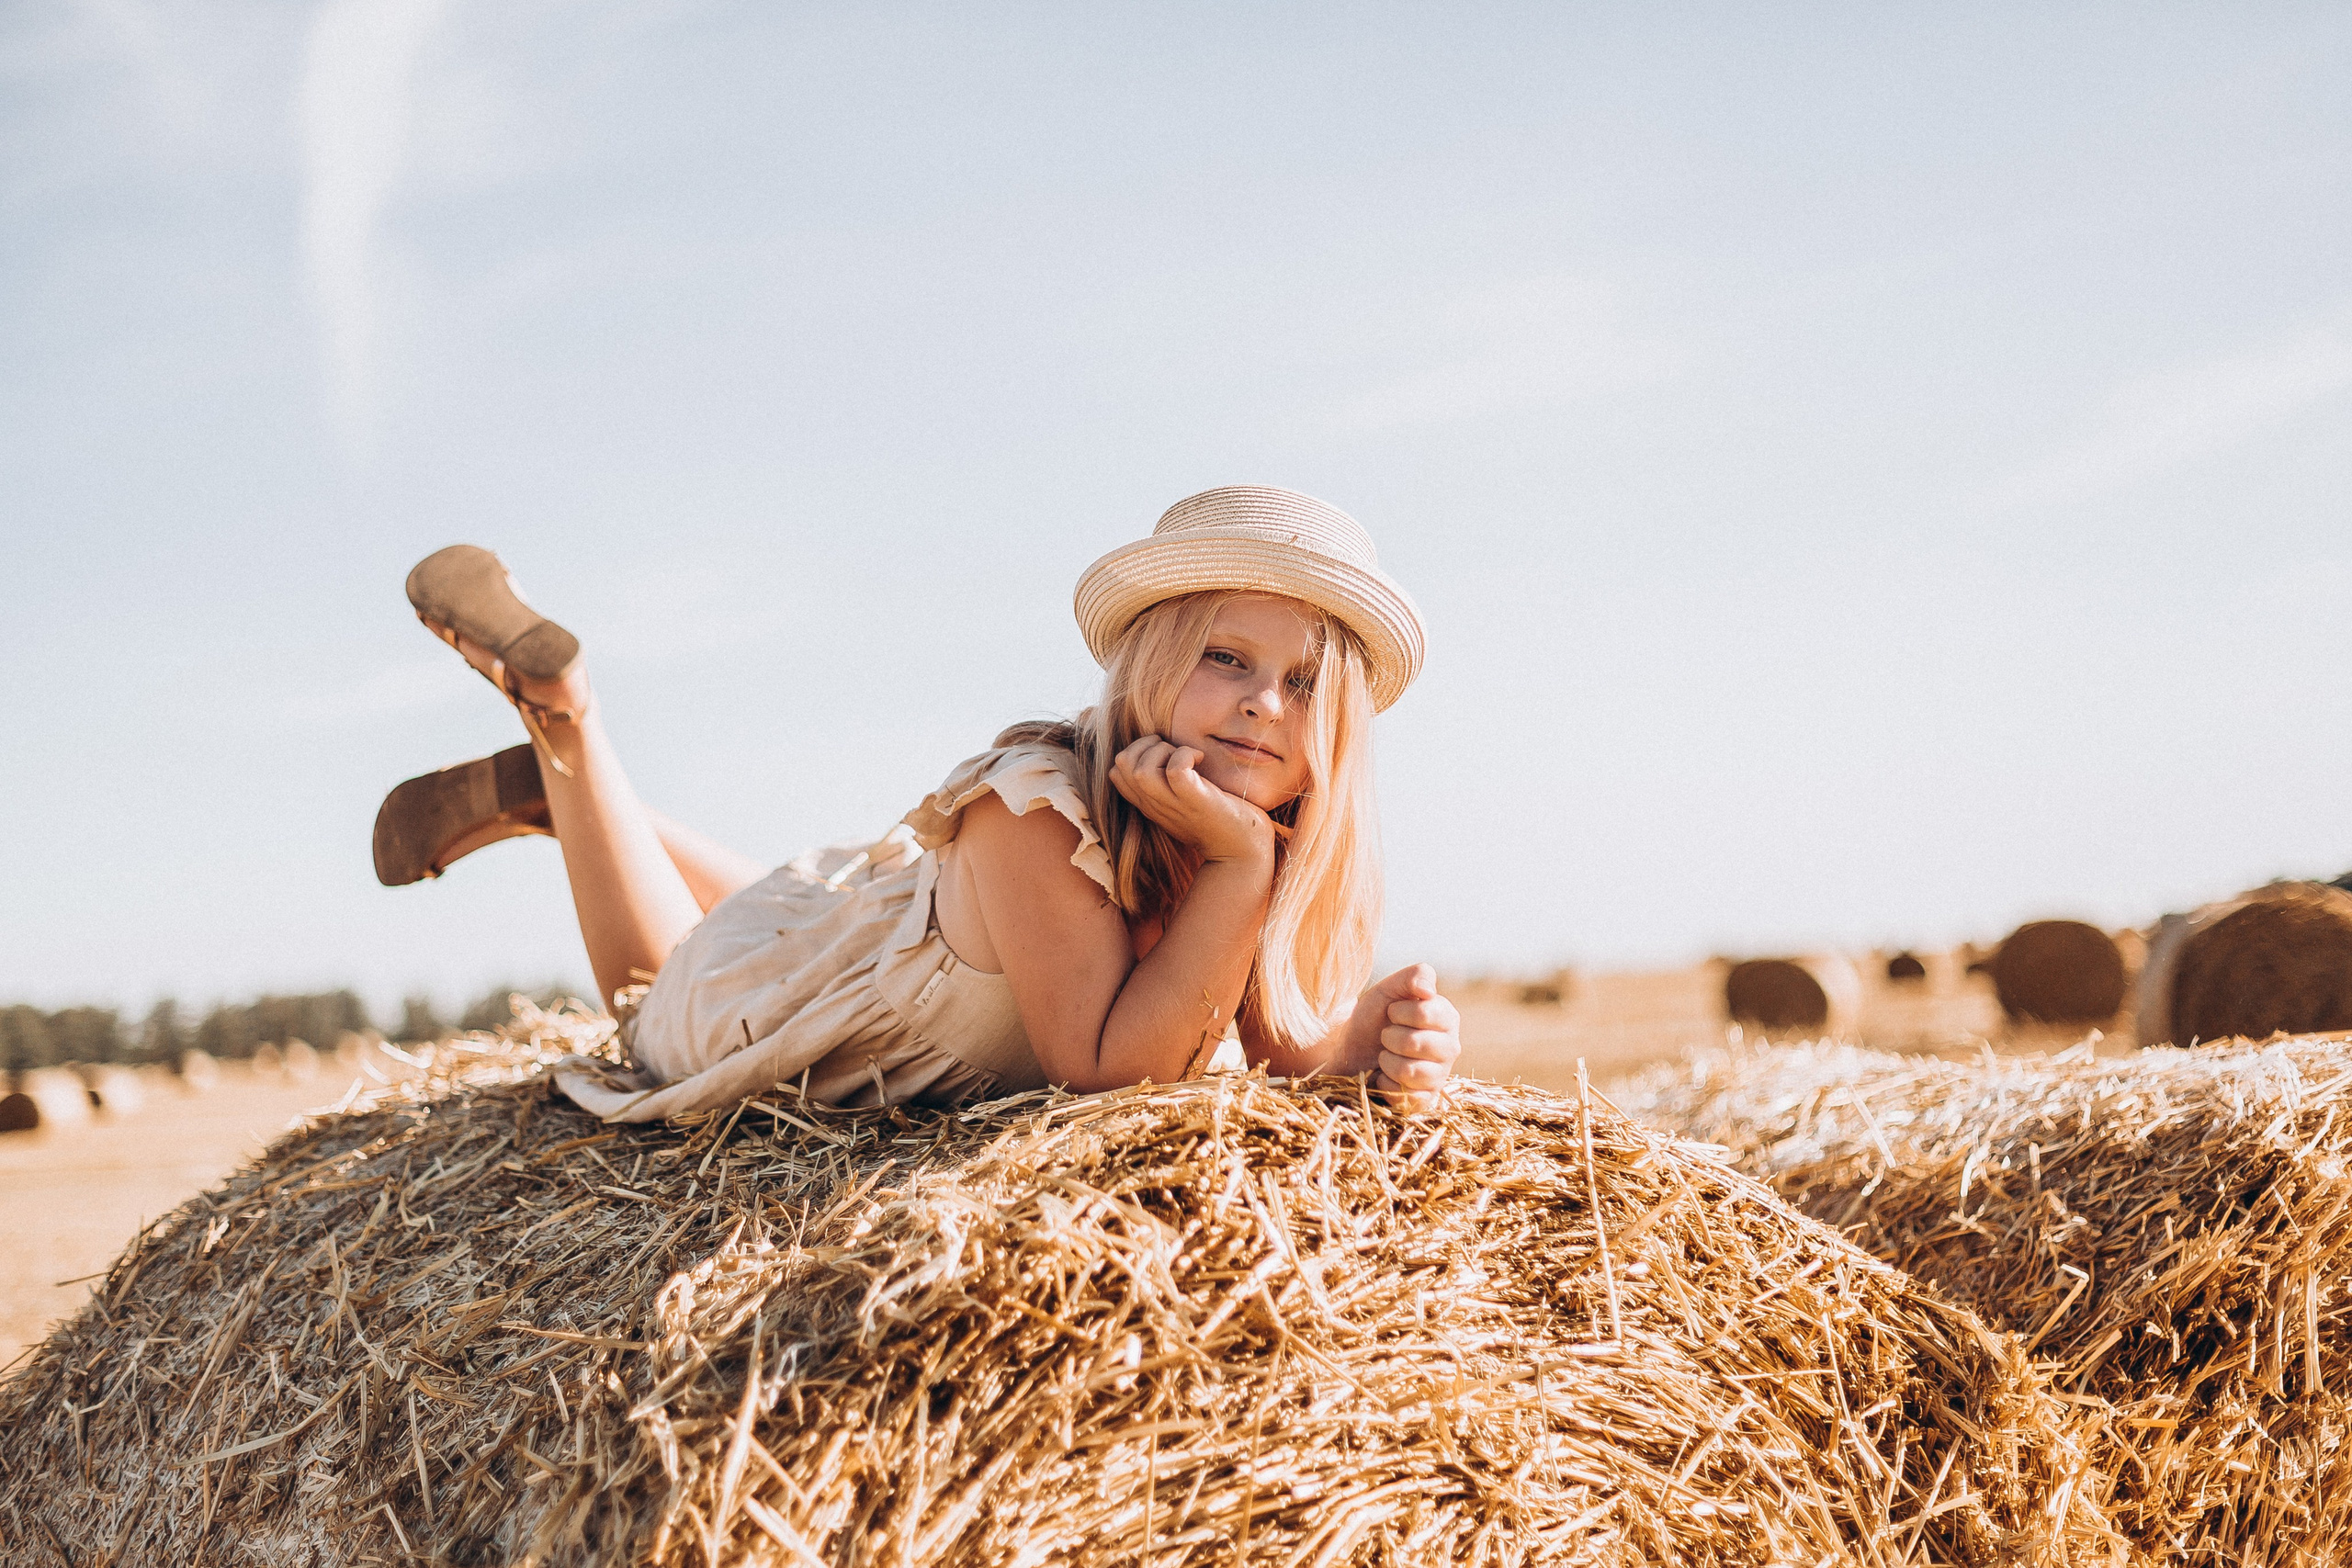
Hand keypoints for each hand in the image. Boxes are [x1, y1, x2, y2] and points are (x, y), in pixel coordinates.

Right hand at [1109, 735, 1276, 865]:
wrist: (1242, 854)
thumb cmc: (1218, 820)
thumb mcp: (1183, 802)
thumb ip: (1168, 784)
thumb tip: (1165, 751)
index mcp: (1149, 804)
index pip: (1115, 772)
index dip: (1135, 751)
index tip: (1164, 754)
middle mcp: (1155, 805)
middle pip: (1121, 764)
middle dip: (1145, 744)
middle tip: (1174, 751)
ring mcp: (1173, 805)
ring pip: (1141, 769)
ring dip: (1163, 750)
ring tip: (1186, 755)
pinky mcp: (1195, 801)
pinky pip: (1175, 771)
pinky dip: (1185, 754)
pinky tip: (1201, 758)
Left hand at [1328, 963, 1460, 1110]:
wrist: (1351, 1052)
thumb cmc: (1375, 1018)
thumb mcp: (1390, 989)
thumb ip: (1414, 977)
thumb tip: (1429, 990)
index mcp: (1447, 1018)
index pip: (1426, 1013)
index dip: (1398, 1012)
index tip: (1392, 1013)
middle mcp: (1451, 1048)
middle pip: (1416, 1043)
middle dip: (1390, 1037)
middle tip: (1387, 1036)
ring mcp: (1440, 1076)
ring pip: (1410, 1071)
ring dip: (1386, 1061)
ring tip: (1386, 1056)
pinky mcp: (1426, 1100)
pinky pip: (1406, 1096)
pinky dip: (1386, 1084)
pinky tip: (1386, 1077)